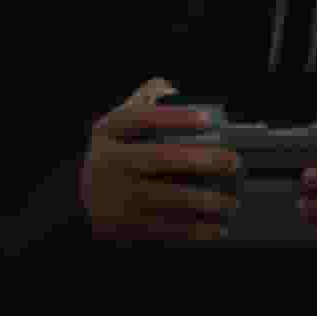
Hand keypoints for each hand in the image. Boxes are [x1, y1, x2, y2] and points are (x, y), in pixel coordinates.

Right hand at [78, 85, 237, 248]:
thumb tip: (167, 86)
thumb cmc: (116, 154)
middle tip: (233, 162)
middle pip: (158, 158)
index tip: (209, 118)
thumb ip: (143, 102)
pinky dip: (194, 229)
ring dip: (204, 200)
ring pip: (164, 196)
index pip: (141, 118)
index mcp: (109, 132)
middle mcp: (108, 161)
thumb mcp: (120, 126)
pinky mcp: (122, 223)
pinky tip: (218, 227)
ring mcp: (114, 193)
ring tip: (232, 201)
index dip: (175, 117)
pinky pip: (163, 227)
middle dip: (200, 159)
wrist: (84, 196)